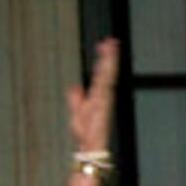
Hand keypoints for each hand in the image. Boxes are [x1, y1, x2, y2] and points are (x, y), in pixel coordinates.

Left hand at [69, 37, 118, 152]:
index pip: (101, 73)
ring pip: (109, 74)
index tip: (103, 45)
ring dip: (110, 61)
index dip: (103, 59)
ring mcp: (105, 98)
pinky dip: (108, 74)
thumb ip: (75, 98)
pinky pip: (106, 85)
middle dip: (109, 56)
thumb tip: (74, 86)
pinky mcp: (104, 103)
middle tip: (110, 40)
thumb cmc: (86, 131)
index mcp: (97, 95)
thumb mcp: (77, 111)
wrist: (89, 144)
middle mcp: (104, 94)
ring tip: (111, 47)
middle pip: (108, 70)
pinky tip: (108, 64)